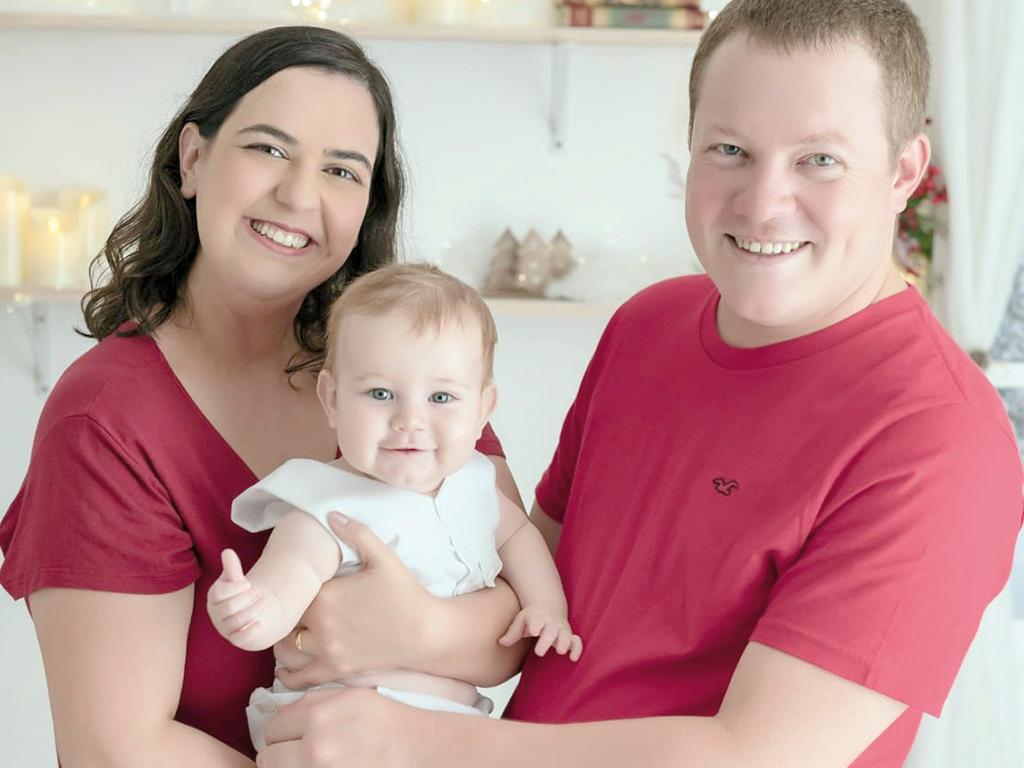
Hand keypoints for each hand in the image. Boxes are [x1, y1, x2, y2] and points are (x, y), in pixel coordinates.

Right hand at [207, 549, 285, 650]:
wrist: (252, 612)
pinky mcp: (236, 639)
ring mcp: (225, 628)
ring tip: (263, 603)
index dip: (234, 588)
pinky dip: (251, 631)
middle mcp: (216, 614)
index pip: (218, 594)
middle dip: (247, 599)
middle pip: (229, 608)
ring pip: (237, 621)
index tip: (248, 584)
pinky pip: (240, 639)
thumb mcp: (237, 579)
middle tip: (258, 594)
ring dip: (254, 610)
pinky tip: (261, 622)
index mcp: (214, 597)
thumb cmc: (241, 593)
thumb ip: (232, 567)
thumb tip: (227, 551)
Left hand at [256, 686, 426, 767]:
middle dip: (279, 752)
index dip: (282, 729)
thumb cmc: (386, 720)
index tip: (292, 733)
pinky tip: (322, 765)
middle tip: (296, 750)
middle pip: (268, 758)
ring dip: (288, 766)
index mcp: (318, 719)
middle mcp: (314, 750)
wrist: (415, 749)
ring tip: (307, 760)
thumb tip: (283, 713)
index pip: (273, 727)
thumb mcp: (350, 696)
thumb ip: (311, 702)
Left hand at [273, 513, 439, 687]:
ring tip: (289, 633)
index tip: (296, 588)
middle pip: (286, 620)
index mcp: (326, 596)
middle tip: (293, 609)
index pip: (293, 593)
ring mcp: (327, 650)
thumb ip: (356, 533)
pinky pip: (301, 677)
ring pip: (286, 648)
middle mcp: (320, 625)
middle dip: (288, 614)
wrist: (426, 632)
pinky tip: (285, 667)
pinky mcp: (337, 669)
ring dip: (284, 641)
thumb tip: (330, 514)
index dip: (293, 590)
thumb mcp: (384, 557)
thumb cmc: (405, 593)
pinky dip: (288, 674)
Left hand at [498, 600, 582, 660]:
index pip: (537, 621)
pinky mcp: (569, 636)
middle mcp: (551, 623)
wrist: (548, 605)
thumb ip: (512, 633)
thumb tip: (501, 642)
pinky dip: (577, 649)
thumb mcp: (521, 620)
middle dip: (547, 640)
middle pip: (551, 631)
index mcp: (538, 618)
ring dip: (564, 642)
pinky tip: (573, 658)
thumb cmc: (532, 616)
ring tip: (560, 651)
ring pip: (566, 635)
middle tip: (539, 651)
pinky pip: (576, 642)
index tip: (532, 631)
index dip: (535, 625)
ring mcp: (561, 629)